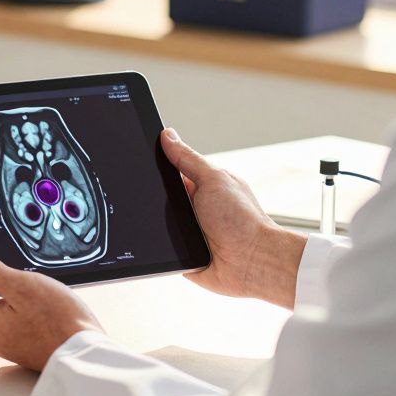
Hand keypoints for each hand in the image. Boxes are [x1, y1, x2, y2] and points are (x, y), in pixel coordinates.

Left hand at [0, 252, 102, 371]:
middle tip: (9, 274)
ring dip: (9, 300)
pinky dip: (23, 312)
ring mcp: (10, 346)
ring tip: (30, 290)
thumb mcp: (22, 285)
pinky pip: (16, 325)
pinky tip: (40, 306)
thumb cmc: (59, 323)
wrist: (86, 354)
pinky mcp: (27, 348)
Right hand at [161, 128, 305, 308]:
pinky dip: (161, 245)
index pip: (171, 171)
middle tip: (163, 199)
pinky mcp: (182, 253)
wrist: (251, 260)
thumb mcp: (213, 179)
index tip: (143, 158)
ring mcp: (187, 230)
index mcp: (201, 186)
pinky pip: (162, 246)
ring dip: (159, 222)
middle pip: (161, 196)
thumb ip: (188, 159)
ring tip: (176, 224)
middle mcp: (194, 207)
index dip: (157, 165)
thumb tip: (168, 136)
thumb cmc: (242, 219)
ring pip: (157, 221)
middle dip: (155, 197)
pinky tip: (170, 242)